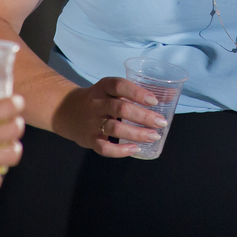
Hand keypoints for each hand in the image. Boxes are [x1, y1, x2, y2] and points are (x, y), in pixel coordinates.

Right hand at [52, 77, 167, 157]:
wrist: (65, 110)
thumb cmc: (98, 100)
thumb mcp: (110, 91)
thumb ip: (135, 93)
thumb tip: (171, 96)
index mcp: (103, 88)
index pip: (119, 86)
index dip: (137, 92)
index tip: (154, 101)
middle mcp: (96, 104)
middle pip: (120, 108)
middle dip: (143, 116)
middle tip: (161, 122)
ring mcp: (92, 123)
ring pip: (114, 128)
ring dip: (136, 133)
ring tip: (154, 136)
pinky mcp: (89, 140)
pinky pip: (104, 148)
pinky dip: (120, 150)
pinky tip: (135, 149)